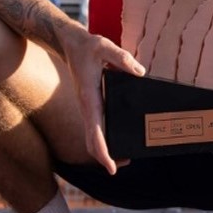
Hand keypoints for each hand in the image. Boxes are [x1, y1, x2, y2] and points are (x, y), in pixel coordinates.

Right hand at [66, 30, 144, 174]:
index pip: (94, 133)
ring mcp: (89, 107)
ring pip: (93, 136)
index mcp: (89, 99)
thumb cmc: (88, 46)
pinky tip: (119, 135)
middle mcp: (88, 107)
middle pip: (92, 142)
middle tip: (124, 163)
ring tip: (125, 155)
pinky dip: (105, 137)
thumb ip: (122, 58)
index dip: (102, 153)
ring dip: (105, 149)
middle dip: (105, 157)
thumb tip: (140, 72)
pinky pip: (97, 126)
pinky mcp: (92, 104)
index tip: (111, 168)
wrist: (72, 44)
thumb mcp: (104, 46)